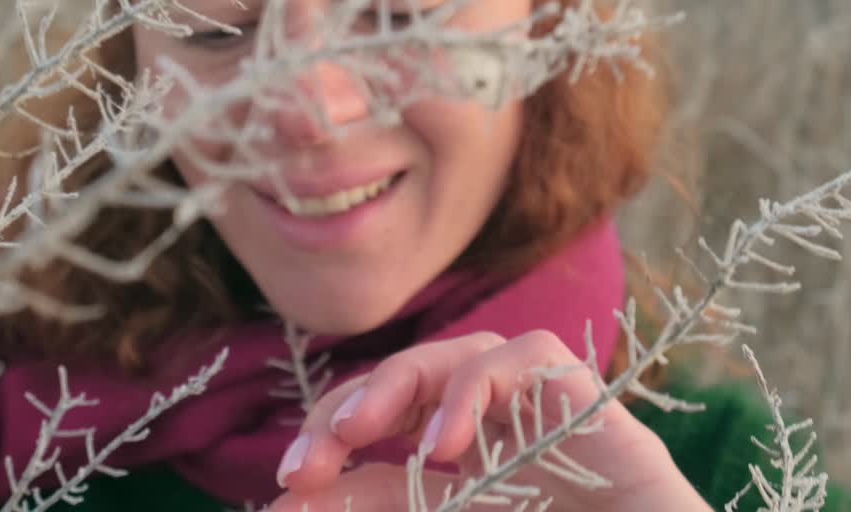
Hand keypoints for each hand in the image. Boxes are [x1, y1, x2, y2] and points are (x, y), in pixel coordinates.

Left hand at [269, 331, 711, 510]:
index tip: (284, 487)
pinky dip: (469, 393)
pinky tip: (446, 447)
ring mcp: (524, 388)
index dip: (320, 438)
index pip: (369, 412)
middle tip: (304, 466)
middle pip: (396, 376)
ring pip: (448, 354)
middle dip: (341, 414)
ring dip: (394, 391)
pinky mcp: (568, 380)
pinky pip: (513, 358)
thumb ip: (372, 502)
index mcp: (444, 434)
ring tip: (356, 438)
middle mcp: (478, 402)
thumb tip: (283, 501)